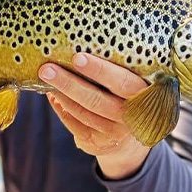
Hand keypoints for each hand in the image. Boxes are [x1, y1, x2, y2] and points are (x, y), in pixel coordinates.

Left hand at [39, 53, 153, 179]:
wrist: (130, 141)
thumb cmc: (129, 98)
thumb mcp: (134, 84)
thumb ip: (120, 70)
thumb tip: (81, 48)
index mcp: (145, 96)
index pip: (122, 82)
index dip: (99, 71)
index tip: (77, 57)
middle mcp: (131, 117)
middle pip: (96, 100)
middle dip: (69, 83)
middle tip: (47, 69)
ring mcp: (114, 133)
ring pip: (83, 112)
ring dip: (62, 94)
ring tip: (46, 76)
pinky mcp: (97, 143)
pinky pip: (74, 124)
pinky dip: (61, 108)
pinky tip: (52, 95)